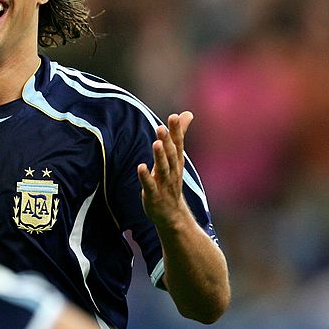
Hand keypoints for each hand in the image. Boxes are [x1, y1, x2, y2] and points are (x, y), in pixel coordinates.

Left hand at [137, 111, 192, 228]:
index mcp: (176, 161)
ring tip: (156, 143)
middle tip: (161, 126)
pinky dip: (146, 177)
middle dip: (167, 141)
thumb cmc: (171, 180)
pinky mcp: (154, 196)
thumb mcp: (175, 158)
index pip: (177, 144)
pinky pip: (150, 185)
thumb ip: (179, 135)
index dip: (176, 131)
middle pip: (170, 154)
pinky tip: (140, 167)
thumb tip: (187, 113)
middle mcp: (172, 171)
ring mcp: (164, 184)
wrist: (172, 214)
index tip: (173, 116)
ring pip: (163, 169)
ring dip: (159, 156)